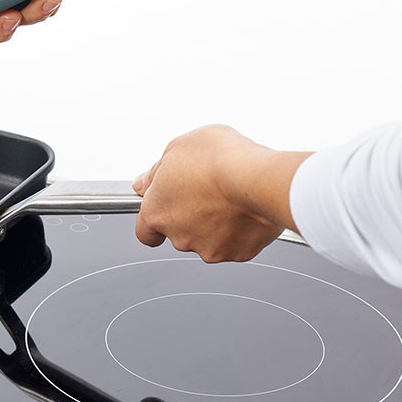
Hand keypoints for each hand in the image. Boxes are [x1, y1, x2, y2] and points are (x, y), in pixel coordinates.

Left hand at [132, 125, 310, 262]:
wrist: (258, 179)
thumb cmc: (218, 159)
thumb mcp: (176, 148)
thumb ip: (156, 172)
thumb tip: (143, 184)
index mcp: (157, 213)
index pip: (145, 232)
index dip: (156, 220)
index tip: (167, 210)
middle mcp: (179, 237)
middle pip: (180, 232)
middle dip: (192, 216)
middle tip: (208, 191)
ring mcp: (210, 248)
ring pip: (209, 238)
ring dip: (216, 223)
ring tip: (230, 197)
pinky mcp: (239, 253)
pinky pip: (237, 242)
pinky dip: (241, 229)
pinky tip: (247, 208)